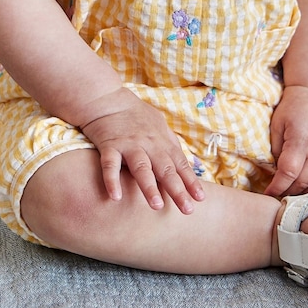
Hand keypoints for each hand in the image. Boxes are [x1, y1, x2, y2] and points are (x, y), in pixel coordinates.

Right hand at [80, 91, 204, 213]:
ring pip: (141, 168)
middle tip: (187, 209)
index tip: (200, 198)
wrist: (107, 98)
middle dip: (177, 190)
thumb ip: (170, 143)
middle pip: (165, 169)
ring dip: (149, 187)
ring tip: (156, 205)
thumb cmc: (134, 113)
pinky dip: (112, 181)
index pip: (180, 164)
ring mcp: (129, 145)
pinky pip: (110, 165)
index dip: (191, 181)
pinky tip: (115, 197)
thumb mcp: (158, 124)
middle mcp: (148, 144)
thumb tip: (184, 160)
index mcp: (161, 141)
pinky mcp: (109, 146)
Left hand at [264, 84, 307, 197]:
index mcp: (300, 141)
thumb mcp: (277, 125)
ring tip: (295, 194)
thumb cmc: (292, 109)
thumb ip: (276, 150)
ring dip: (306, 193)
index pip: (288, 172)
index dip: (278, 186)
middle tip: (279, 195)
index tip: (269, 193)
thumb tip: (277, 173)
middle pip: (304, 182)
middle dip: (289, 192)